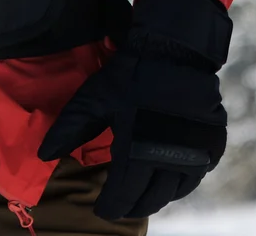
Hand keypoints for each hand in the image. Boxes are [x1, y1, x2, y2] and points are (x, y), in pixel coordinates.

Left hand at [38, 0, 230, 220]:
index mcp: (137, 150)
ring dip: (157, 197)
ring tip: (143, 194)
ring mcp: (195, 151)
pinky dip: (182, 182)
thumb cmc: (131, 74)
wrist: (175, 48)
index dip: (110, 206)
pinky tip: (170, 178)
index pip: (122, 196)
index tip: (101, 208)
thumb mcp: (94, 98)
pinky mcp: (212, 142)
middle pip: (149, 199)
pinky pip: (198, 175)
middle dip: (131, 206)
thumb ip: (69, 129)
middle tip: (121, 203)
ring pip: (175, 192)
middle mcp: (169, 157)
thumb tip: (44, 156)